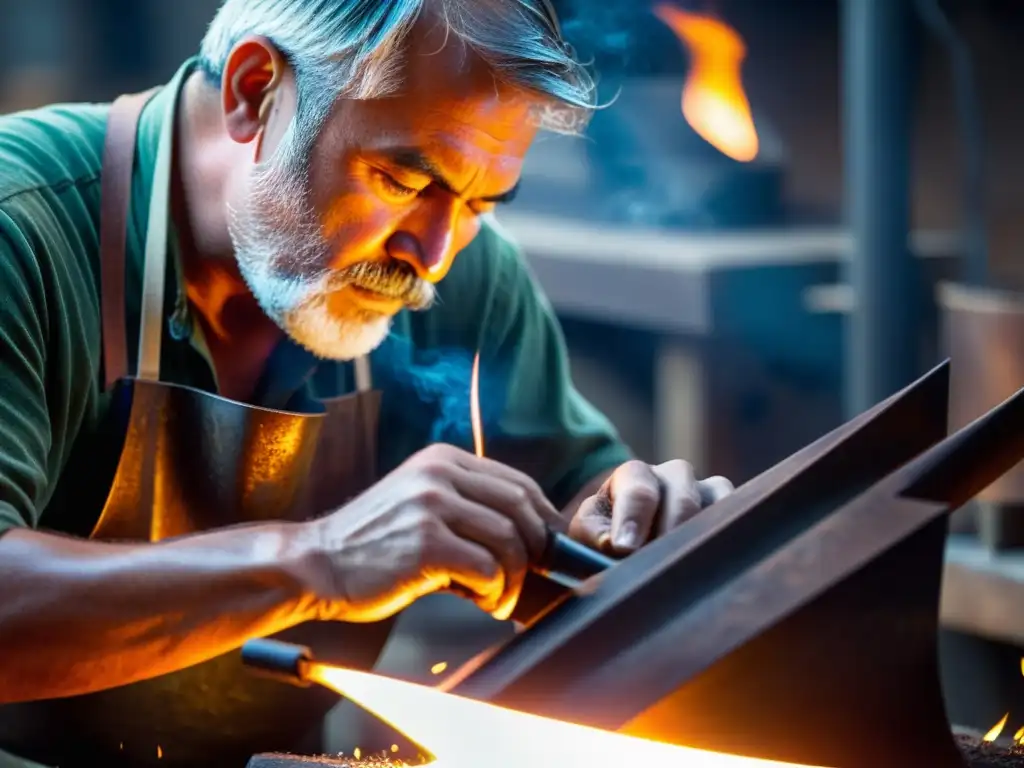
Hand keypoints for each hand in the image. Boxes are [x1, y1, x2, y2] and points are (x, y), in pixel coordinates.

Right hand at [304, 444, 563, 622]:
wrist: (316, 563)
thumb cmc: (370, 543)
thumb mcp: (419, 501)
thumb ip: (466, 505)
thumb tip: (527, 533)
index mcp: (443, 460)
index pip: (517, 483)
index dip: (543, 517)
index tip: (547, 544)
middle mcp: (440, 475)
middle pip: (522, 508)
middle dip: (536, 549)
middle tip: (528, 576)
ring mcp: (433, 506)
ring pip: (509, 541)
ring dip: (513, 579)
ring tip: (497, 597)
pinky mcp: (426, 543)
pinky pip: (487, 569)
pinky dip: (493, 593)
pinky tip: (479, 602)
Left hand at [568, 460, 733, 555]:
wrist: (629, 542)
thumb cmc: (605, 536)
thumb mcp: (588, 533)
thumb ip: (592, 535)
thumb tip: (613, 547)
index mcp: (634, 475)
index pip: (638, 489)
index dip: (632, 518)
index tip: (624, 548)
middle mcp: (675, 476)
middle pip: (683, 497)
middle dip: (672, 530)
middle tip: (659, 563)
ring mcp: (708, 493)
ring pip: (718, 506)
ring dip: (703, 538)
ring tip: (690, 570)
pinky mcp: (732, 514)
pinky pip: (741, 522)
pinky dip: (731, 543)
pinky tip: (717, 571)